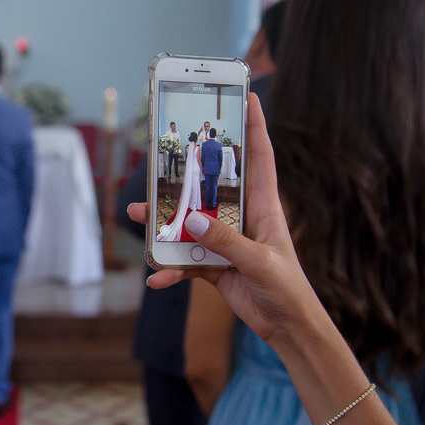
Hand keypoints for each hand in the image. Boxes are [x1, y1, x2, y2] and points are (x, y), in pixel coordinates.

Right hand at [126, 94, 322, 347]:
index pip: (258, 158)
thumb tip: (190, 221)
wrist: (287, 328)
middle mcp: (242, 218)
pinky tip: (157, 278)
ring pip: (188, 224)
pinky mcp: (214, 266)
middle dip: (183, 175)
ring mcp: (226, 241)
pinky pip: (185, 262)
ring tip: (137, 219)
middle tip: (158, 161)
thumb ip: (225, 241)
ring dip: (163, 224)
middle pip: (209, 187)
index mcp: (264, 207)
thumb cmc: (287, 289)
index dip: (254, 127)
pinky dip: (170, 270)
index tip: (247, 96)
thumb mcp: (259, 262)